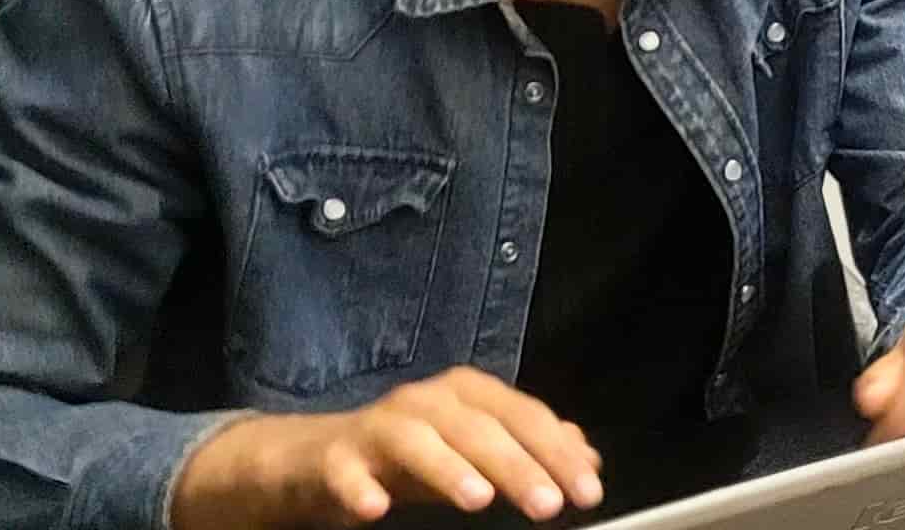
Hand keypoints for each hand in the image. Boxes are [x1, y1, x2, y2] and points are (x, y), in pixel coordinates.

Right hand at [173, 367, 603, 527]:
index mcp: (470, 394)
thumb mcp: (475, 453)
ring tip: (478, 499)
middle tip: (549, 506)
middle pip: (480, 428)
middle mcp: (428, 399)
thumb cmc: (409, 457)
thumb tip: (587, 458)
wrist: (317, 461)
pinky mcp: (335, 456)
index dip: (559, 454)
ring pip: (419, 440)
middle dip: (519, 465)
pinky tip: (377, 510)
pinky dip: (361, 488)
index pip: (526, 418)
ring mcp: (380, 424)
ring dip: (449, 468)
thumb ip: (529, 450)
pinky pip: (347, 470)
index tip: (588, 493)